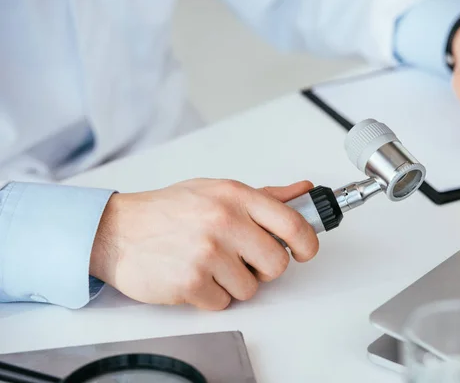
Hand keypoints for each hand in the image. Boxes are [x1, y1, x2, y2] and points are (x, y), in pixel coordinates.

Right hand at [89, 179, 317, 309]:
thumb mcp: (216, 192)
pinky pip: (223, 302)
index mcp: (235, 196)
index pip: (293, 222)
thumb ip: (265, 196)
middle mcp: (224, 221)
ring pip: (250, 288)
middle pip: (277, 264)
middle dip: (263, 269)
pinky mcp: (191, 282)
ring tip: (209, 265)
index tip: (303, 251)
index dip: (307, 243)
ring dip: (233, 283)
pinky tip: (193, 276)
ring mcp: (207, 253)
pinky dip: (210, 296)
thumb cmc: (167, 211)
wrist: (116, 230)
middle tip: (243, 260)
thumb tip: (303, 192)